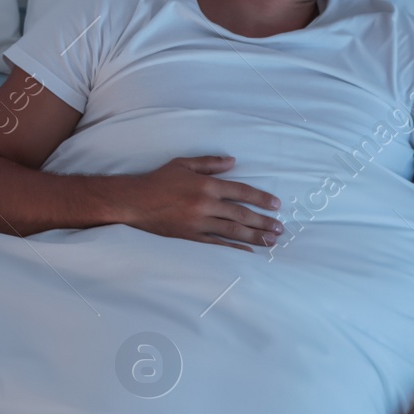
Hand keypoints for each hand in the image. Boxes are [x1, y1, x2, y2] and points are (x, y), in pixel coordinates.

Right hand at [126, 156, 283, 250]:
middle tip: (280, 228)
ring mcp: (197, 223)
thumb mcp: (183, 164)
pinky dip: (233, 247)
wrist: (133, 201)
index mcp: (205, 185)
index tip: (276, 205)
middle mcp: (204, 205)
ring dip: (254, 236)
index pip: (240, 191)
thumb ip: (209, 163)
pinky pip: (216, 243)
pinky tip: (247, 251)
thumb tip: (232, 162)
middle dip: (263, 221)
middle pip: (240, 214)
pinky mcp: (190, 235)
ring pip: (232, 230)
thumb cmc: (157, 180)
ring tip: (271, 240)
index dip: (260, 198)